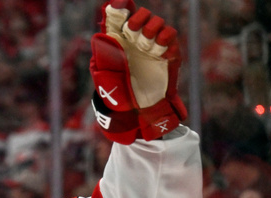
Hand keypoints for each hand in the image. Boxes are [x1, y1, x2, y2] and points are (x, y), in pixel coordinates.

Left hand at [89, 0, 186, 142]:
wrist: (137, 112)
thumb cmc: (118, 95)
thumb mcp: (104, 77)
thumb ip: (102, 55)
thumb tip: (100, 35)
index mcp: (118, 42)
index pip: (119, 16)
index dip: (119, 6)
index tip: (119, 4)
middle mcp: (135, 41)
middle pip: (140, 15)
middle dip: (137, 18)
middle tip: (132, 29)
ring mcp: (152, 46)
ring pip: (157, 22)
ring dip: (151, 28)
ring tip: (146, 44)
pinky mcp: (167, 55)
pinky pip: (171, 36)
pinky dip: (166, 38)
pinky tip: (159, 49)